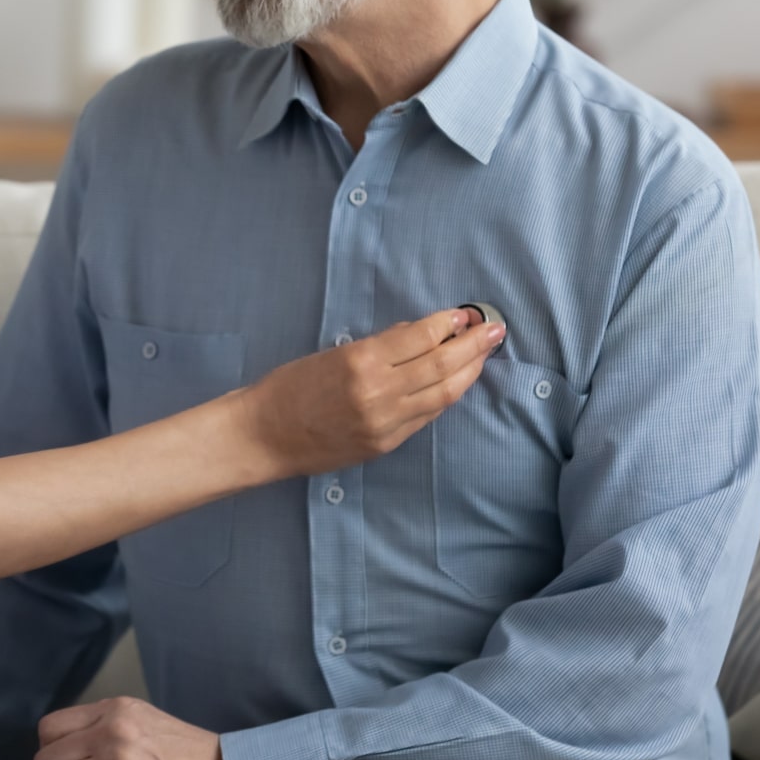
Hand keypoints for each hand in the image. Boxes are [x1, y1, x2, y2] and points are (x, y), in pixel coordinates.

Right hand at [240, 307, 502, 478]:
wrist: (264, 435)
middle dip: (474, 346)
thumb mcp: (331, 354)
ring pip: (442, 395)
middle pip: (442, 366)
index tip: (465, 315)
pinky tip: (456, 384)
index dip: (448, 325)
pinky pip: (426, 416)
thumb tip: (419, 333)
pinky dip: (445, 396)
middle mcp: (379, 393)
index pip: (420, 338)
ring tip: (484, 355)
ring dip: (468, 373)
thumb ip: (378, 346)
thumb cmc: (289, 387)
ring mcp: (385, 423)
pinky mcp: (386, 444)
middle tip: (495, 330)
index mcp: (360, 361)